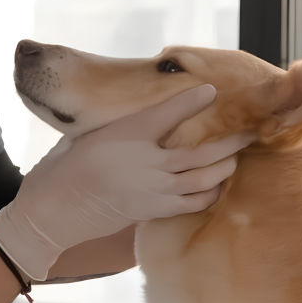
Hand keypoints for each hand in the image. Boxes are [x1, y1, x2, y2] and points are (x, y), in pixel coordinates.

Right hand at [0, 85, 254, 280]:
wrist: (53, 212)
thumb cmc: (62, 168)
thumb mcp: (83, 134)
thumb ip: (114, 125)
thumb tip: (135, 118)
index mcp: (127, 135)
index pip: (170, 113)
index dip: (194, 100)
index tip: (211, 90)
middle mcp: (148, 162)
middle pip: (203, 152)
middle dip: (231, 141)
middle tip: (248, 132)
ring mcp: (154, 190)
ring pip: (205, 179)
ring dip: (225, 168)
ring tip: (234, 159)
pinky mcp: (153, 211)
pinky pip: (193, 203)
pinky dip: (209, 194)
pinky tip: (213, 187)